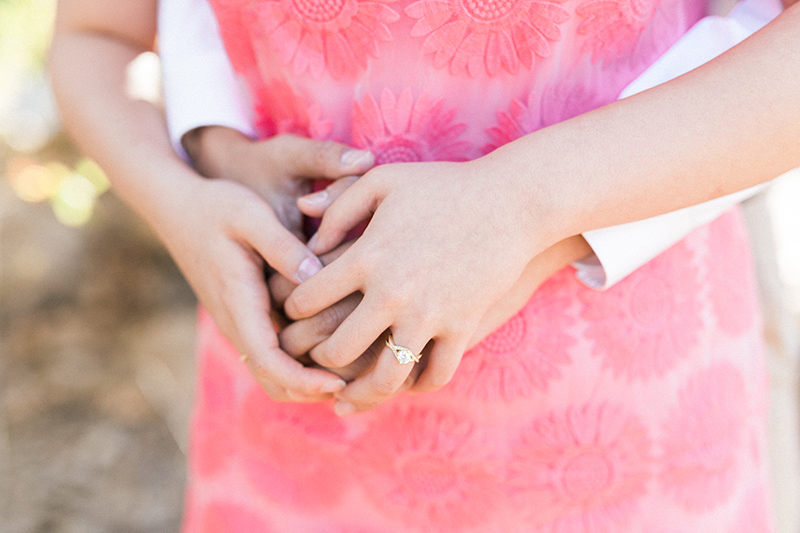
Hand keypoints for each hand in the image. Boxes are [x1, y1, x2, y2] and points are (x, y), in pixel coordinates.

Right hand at [163, 128, 374, 401]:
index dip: (304, 380)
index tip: (338, 383)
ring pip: (269, 371)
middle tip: (355, 386)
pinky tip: (330, 349)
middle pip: (271, 379)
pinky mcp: (243, 316)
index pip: (268, 361)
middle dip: (310, 391)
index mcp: (238, 302)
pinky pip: (269, 353)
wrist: (177, 207)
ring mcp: (238, 322)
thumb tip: (314, 278)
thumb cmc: (215, 207)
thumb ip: (282, 246)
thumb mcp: (249, 215)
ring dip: (304, 382)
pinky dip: (296, 364)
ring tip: (348, 375)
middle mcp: (236, 322)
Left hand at [283, 159, 547, 412]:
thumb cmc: (443, 186)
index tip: (295, 312)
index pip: (307, 301)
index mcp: (366, 256)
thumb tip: (307, 232)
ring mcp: (430, 316)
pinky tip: (403, 381)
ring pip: (385, 378)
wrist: (512, 201)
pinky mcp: (463, 328)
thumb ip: (338, 202)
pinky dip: (417, 385)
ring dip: (363, 392)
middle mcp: (393, 293)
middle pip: (338, 350)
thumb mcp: (384, 179)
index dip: (291, 310)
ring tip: (349, 394)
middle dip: (317, 359)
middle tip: (314, 356)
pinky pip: (435, 375)